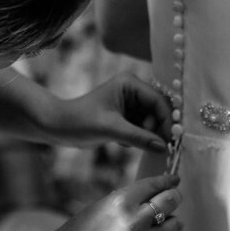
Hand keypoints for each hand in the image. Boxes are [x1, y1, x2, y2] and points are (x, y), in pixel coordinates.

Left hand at [49, 71, 173, 153]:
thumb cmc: (80, 121)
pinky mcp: (125, 117)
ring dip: (145, 135)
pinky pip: (142, 129)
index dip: (167, 121)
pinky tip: (120, 142)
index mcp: (130, 83)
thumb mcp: (111, 130)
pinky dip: (136, 138)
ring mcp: (130, 104)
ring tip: (127, 142)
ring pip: (151, 122)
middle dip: (156, 129)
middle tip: (156, 147)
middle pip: (158, 111)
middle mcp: (133, 90)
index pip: (158, 101)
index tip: (171, 141)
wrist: (58, 126)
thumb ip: (139, 137)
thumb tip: (164, 147)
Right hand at [53, 172, 182, 230]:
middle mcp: (134, 221)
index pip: (155, 185)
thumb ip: (133, 197)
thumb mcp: (106, 203)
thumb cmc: (85, 227)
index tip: (174, 180)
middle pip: (172, 201)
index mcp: (122, 201)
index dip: (168, 181)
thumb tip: (160, 191)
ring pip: (176, 226)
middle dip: (174, 197)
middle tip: (171, 199)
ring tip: (156, 225)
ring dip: (169, 222)